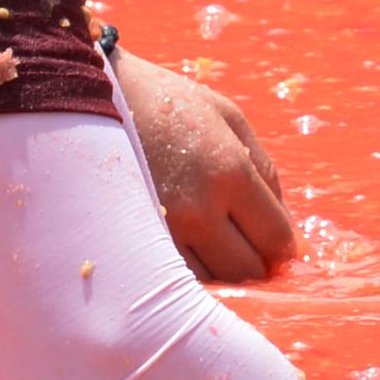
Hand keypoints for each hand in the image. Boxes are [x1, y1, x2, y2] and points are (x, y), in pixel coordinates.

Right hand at [112, 49, 297, 282]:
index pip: (276, 238)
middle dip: (257, 265)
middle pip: (247, 270)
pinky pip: (174, 277)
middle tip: (249, 247)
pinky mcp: (132, 241)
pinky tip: (187, 250)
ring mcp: (162, 229)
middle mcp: (198, 208)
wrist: (94, 98)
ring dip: (221, 271)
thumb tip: (285, 228)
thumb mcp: (230, 119)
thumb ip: (265, 172)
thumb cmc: (169, 104)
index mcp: (230, 172)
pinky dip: (189, 272)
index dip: (284, 250)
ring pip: (211, 281)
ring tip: (215, 245)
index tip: (279, 247)